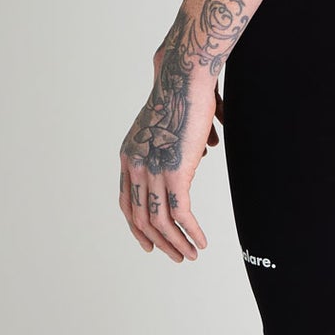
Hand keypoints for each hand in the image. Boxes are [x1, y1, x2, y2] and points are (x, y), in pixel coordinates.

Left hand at [118, 55, 218, 262]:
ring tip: (191, 255)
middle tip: (176, 256)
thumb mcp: (177, 124)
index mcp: (130, 155)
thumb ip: (185, 141)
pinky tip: (201, 241)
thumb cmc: (186, 93)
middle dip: (158, 242)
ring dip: (176, 243)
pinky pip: (180, 214)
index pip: (127, 202)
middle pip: (140, 218)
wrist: (185, 78)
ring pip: (159, 222)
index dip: (137, 226)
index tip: (150, 243)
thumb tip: (207, 147)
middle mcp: (135, 165)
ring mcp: (152, 170)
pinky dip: (190, 232)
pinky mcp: (174, 172)